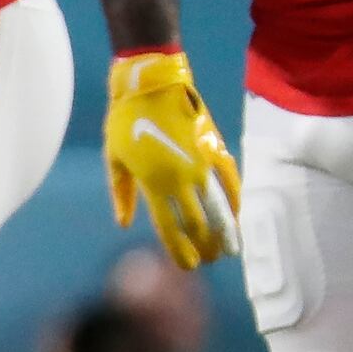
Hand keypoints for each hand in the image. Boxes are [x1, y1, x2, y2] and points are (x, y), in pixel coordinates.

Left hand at [104, 51, 240, 267]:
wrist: (151, 84)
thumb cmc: (126, 121)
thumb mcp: (114, 158)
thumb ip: (122, 193)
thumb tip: (125, 224)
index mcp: (153, 183)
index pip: (170, 228)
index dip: (180, 251)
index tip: (188, 267)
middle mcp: (180, 178)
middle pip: (198, 223)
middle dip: (205, 246)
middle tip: (209, 261)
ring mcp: (201, 164)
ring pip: (220, 207)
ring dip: (226, 232)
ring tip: (230, 250)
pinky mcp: (216, 148)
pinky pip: (232, 180)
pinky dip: (237, 200)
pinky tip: (238, 216)